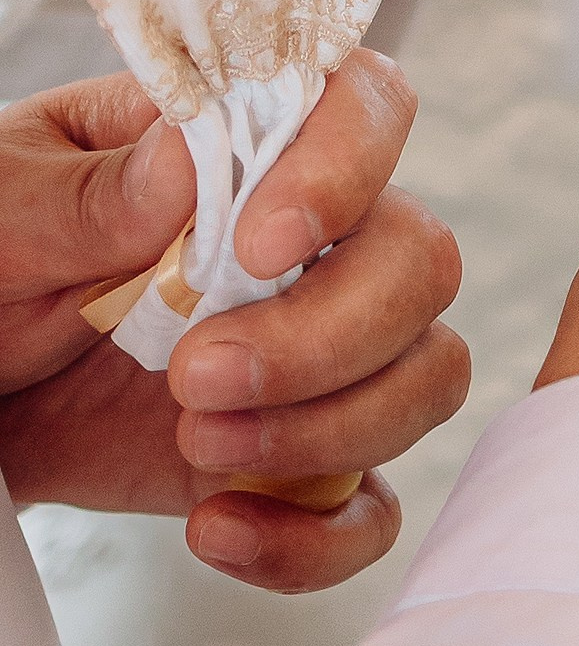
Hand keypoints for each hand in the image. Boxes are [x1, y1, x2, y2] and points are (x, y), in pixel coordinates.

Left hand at [0, 53, 468, 593]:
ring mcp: (322, 353)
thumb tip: (188, 157)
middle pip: (420, 263)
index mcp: (243, 147)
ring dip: (332, 427)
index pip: (367, 108)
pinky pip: (370, 505)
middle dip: (330, 333)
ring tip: (196, 440)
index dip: (348, 167)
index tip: (262, 245)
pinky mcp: (300, 458)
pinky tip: (220, 526)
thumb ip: (86, 192)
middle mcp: (313, 243)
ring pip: (426, 375)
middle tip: (195, 374)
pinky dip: (318, 537)